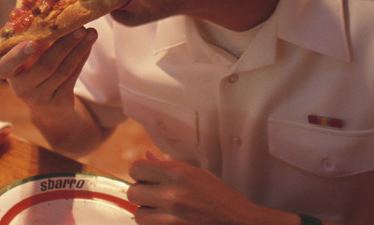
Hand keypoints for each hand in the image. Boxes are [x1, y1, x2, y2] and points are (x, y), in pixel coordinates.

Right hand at [0, 27, 96, 122]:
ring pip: (62, 71)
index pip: (5, 66)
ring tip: (90, 32)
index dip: (18, 56)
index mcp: (7, 71)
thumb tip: (55, 8)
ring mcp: (39, 98)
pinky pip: (72, 77)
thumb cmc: (34, 68)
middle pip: (45, 66)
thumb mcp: (28, 55)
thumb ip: (35, 37)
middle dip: (64, 45)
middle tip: (79, 27)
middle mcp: (20, 87)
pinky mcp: (57, 103)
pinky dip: (82, 58)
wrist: (47, 105)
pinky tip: (89, 44)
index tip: (33, 43)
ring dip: (78, 49)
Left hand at [127, 151, 300, 224]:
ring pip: (138, 215)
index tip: (147, 178)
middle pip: (132, 192)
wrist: (241, 224)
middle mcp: (172, 194)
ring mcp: (170, 218)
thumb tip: (148, 156)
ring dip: (148, 214)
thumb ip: (169, 166)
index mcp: (179, 173)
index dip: (140, 173)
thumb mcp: (199, 175)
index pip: (136, 168)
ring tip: (166, 212)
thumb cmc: (224, 200)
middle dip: (141, 194)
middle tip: (155, 197)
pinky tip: (172, 221)